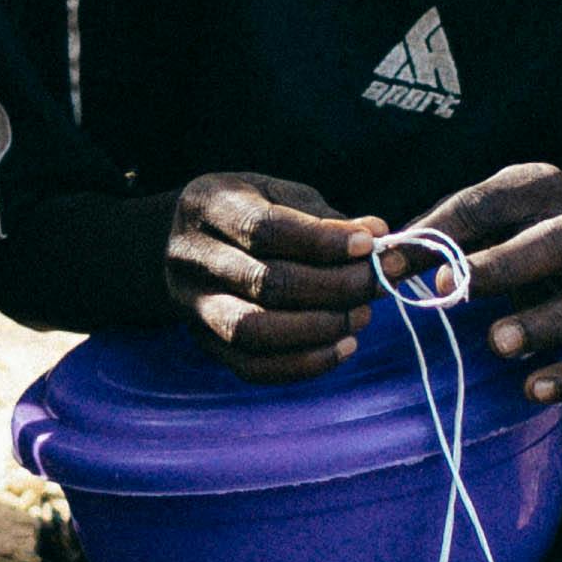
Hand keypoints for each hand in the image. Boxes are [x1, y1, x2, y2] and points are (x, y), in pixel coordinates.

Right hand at [164, 174, 386, 378]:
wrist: (181, 243)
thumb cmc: (247, 211)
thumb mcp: (278, 194)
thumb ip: (324, 217)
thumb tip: (378, 235)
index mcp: (210, 206)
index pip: (264, 229)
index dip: (321, 241)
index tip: (370, 243)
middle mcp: (192, 258)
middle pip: (266, 283)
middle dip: (335, 287)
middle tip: (380, 281)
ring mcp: (194, 306)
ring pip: (256, 330)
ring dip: (321, 328)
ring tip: (363, 315)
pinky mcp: (206, 343)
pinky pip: (253, 367)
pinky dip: (305, 364)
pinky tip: (344, 346)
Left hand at [410, 164, 561, 403]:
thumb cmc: (512, 230)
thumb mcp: (479, 217)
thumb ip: (434, 234)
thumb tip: (381, 260)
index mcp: (542, 188)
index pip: (490, 203)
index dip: (442, 233)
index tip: (395, 266)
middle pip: (554, 243)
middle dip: (502, 266)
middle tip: (451, 291)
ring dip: (544, 324)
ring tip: (498, 344)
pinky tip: (534, 390)